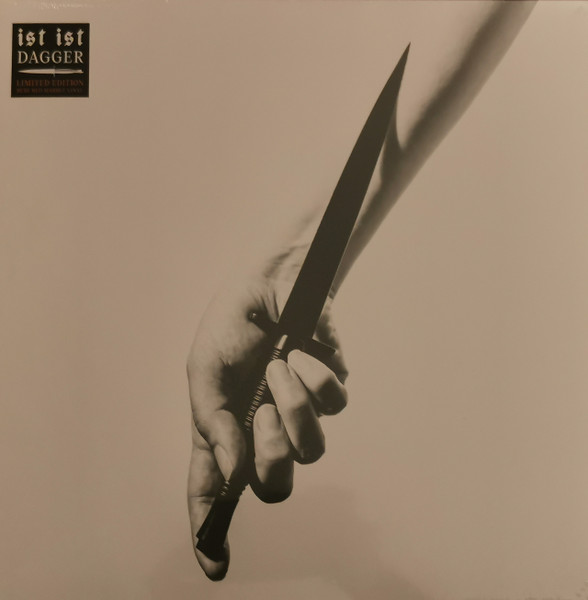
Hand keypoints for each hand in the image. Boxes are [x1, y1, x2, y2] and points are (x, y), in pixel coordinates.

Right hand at [187, 261, 347, 579]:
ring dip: (293, 404)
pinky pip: (334, 404)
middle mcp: (262, 429)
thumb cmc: (231, 326)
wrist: (271, 282)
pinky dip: (315, 376)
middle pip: (276, 485)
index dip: (210, 530)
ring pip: (313, 449)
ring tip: (280, 367)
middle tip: (263, 412)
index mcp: (224, 428)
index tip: (216, 566)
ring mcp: (299, 412)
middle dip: (273, 455)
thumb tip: (236, 479)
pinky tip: (302, 352)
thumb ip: (216, 427)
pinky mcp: (329, 390)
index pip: (213, 490)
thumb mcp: (205, 373)